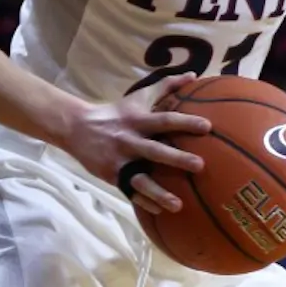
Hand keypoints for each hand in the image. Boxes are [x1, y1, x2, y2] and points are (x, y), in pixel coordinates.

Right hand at [62, 72, 212, 215]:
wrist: (77, 128)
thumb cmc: (117, 112)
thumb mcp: (139, 97)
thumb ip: (167, 86)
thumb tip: (194, 74)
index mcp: (138, 120)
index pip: (165, 120)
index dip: (185, 122)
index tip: (207, 127)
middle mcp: (129, 140)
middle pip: (155, 151)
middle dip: (177, 159)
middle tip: (200, 166)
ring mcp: (120, 161)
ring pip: (141, 179)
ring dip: (159, 193)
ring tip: (178, 205)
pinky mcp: (113, 176)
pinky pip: (131, 192)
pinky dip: (145, 203)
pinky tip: (161, 212)